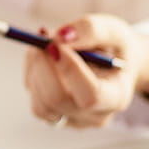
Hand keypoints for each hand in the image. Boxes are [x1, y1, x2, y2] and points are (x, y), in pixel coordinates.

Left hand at [23, 14, 148, 128]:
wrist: (114, 62)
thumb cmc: (115, 46)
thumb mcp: (113, 29)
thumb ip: (91, 29)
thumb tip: (60, 36)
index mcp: (116, 97)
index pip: (90, 95)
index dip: (69, 69)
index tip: (56, 43)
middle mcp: (95, 115)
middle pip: (57, 101)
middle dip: (43, 66)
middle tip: (42, 38)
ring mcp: (73, 119)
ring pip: (40, 102)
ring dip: (35, 68)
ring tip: (47, 44)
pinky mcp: (54, 115)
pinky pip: (34, 97)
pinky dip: (32, 72)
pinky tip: (44, 57)